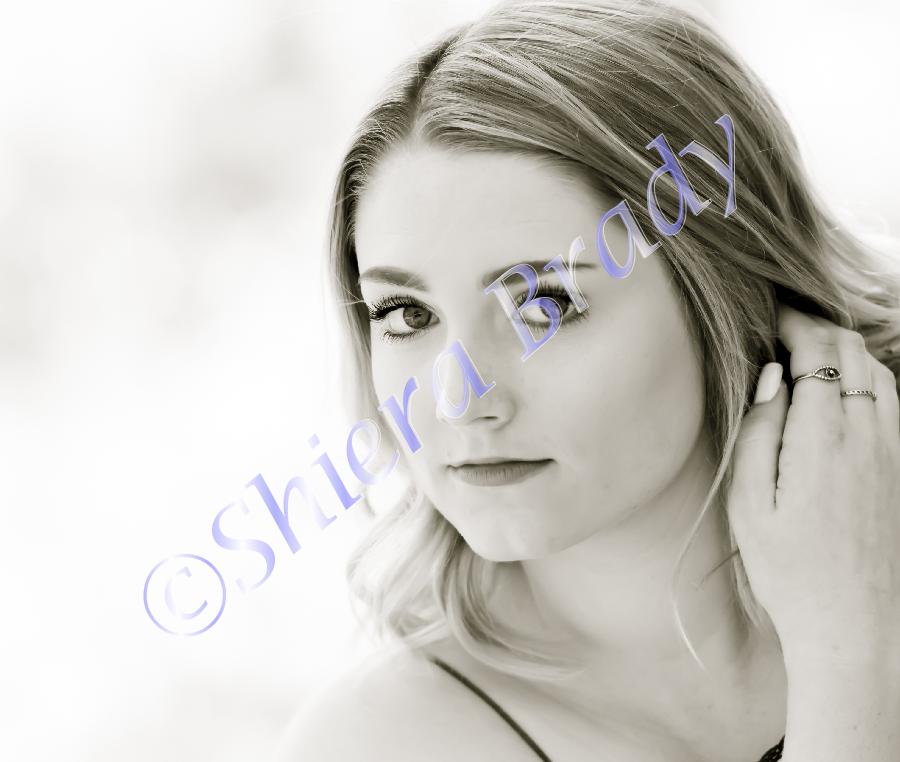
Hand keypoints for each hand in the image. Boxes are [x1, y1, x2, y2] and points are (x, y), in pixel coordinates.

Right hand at [726, 303, 899, 671]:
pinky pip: (893, 399)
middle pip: (853, 351)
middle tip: (783, 324)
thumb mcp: (749, 505)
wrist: (853, 624)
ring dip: (846, 347)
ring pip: (880, 370)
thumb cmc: (789, 569)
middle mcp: (868, 436)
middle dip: (818, 326)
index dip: (793, 323)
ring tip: (810, 346)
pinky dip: (869, 374)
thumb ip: (758, 432)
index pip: (818, 352)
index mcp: (824, 440)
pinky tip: (845, 384)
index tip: (768, 316)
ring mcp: (893, 451)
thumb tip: (773, 378)